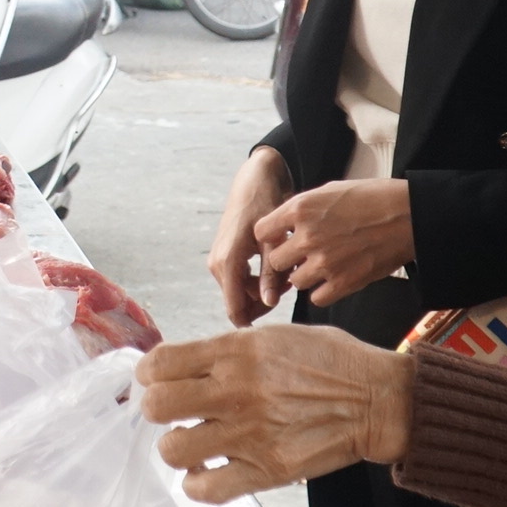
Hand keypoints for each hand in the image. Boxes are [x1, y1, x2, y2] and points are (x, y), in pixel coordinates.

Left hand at [139, 325, 412, 502]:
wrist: (377, 399)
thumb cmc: (332, 361)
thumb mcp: (275, 336)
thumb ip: (229, 349)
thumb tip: (190, 364)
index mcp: (236, 352)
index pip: (160, 363)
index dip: (149, 373)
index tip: (156, 379)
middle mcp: (235, 392)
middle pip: (156, 406)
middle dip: (155, 410)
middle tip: (171, 413)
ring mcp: (249, 434)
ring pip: (174, 450)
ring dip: (176, 447)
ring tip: (191, 442)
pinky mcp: (267, 470)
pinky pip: (207, 489)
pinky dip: (198, 484)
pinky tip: (208, 471)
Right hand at [208, 147, 294, 324]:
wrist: (255, 180)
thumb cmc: (267, 205)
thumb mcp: (274, 240)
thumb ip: (271, 274)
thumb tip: (270, 304)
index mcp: (228, 262)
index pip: (235, 309)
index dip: (253, 323)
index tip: (278, 327)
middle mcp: (218, 265)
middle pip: (240, 304)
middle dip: (265, 302)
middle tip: (289, 287)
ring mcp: (219, 261)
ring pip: (242, 293)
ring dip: (263, 291)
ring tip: (287, 275)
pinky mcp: (224, 257)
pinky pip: (240, 281)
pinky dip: (258, 281)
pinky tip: (277, 269)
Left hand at [253, 178, 414, 309]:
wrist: (409, 215)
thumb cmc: (372, 198)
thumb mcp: (330, 191)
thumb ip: (303, 209)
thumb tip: (284, 225)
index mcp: (301, 208)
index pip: (261, 231)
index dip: (271, 236)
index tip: (281, 238)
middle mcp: (308, 236)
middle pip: (274, 261)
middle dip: (286, 259)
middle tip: (302, 256)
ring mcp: (325, 262)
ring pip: (294, 282)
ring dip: (305, 276)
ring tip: (322, 266)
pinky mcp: (344, 282)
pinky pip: (316, 298)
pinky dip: (323, 291)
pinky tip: (334, 278)